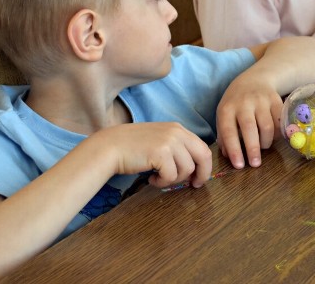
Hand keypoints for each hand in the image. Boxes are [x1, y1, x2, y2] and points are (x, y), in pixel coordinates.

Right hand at [98, 122, 212, 188]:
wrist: (110, 147)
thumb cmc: (133, 147)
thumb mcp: (160, 141)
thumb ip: (177, 149)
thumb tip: (195, 169)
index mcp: (178, 129)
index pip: (203, 148)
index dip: (204, 166)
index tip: (198, 178)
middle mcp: (177, 132)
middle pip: (203, 157)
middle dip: (201, 174)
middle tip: (193, 185)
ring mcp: (169, 141)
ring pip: (186, 169)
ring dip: (173, 180)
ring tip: (158, 178)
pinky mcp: (161, 153)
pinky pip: (171, 176)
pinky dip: (162, 182)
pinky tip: (151, 179)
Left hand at [216, 74, 281, 168]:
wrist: (254, 79)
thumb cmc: (236, 103)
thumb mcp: (224, 114)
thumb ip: (224, 135)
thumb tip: (228, 156)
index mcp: (227, 108)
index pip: (229, 131)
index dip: (234, 150)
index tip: (239, 165)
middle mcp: (244, 103)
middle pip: (250, 128)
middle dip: (253, 149)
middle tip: (256, 164)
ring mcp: (261, 100)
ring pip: (267, 126)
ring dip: (266, 142)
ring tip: (264, 147)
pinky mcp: (276, 99)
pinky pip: (279, 121)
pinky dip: (278, 133)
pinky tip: (273, 137)